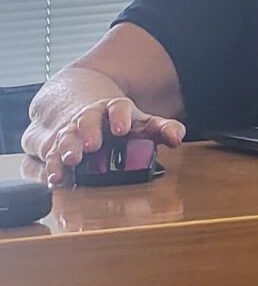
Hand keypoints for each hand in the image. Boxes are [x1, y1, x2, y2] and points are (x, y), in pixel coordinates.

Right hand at [26, 97, 184, 186]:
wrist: (89, 117)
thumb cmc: (122, 124)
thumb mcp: (144, 124)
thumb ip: (163, 129)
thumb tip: (177, 137)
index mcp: (114, 110)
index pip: (118, 107)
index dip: (120, 117)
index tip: (122, 130)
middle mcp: (90, 118)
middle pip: (87, 120)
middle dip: (89, 132)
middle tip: (92, 145)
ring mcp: (72, 132)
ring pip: (67, 136)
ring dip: (67, 148)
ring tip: (70, 160)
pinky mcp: (58, 148)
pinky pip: (52, 156)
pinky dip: (53, 167)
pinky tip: (56, 178)